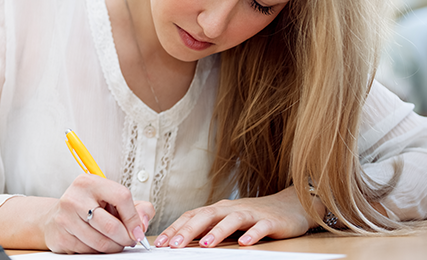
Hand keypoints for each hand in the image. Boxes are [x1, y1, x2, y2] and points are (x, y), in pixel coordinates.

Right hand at [42, 174, 154, 253]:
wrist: (57, 217)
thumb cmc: (89, 207)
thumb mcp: (112, 200)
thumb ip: (137, 208)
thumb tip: (143, 224)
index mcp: (90, 182)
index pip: (121, 197)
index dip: (134, 218)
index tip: (138, 231)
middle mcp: (75, 197)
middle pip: (111, 226)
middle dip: (125, 238)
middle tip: (129, 240)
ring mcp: (65, 217)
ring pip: (101, 242)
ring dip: (114, 247)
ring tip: (115, 242)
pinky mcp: (61, 236)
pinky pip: (89, 251)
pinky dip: (98, 251)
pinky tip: (97, 243)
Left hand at [156, 186, 314, 247]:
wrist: (290, 206)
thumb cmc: (253, 216)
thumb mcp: (226, 220)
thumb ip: (207, 228)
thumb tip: (181, 240)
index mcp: (218, 209)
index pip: (191, 216)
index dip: (175, 228)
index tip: (160, 243)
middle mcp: (231, 208)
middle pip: (207, 215)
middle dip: (188, 230)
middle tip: (174, 245)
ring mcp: (251, 213)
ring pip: (232, 219)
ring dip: (217, 232)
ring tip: (205, 245)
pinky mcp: (270, 221)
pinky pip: (260, 227)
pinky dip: (252, 234)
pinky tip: (245, 243)